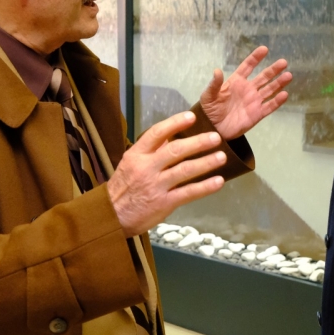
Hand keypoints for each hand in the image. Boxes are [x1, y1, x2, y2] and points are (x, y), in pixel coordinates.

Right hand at [107, 111, 226, 237]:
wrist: (111, 217)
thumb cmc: (123, 187)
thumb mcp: (130, 163)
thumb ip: (150, 149)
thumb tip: (169, 134)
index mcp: (136, 155)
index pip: (156, 133)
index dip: (175, 123)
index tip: (192, 117)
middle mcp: (146, 168)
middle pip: (175, 150)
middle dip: (198, 143)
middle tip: (216, 137)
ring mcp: (155, 186)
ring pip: (184, 171)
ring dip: (206, 163)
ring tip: (222, 157)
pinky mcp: (164, 203)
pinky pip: (188, 193)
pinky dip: (205, 187)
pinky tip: (218, 181)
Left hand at [200, 46, 290, 139]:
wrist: (213, 129)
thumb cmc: (209, 110)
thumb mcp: (208, 96)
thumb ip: (214, 84)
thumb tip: (217, 70)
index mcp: (236, 82)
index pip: (248, 66)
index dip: (255, 58)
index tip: (264, 49)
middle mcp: (248, 89)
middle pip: (263, 77)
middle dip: (273, 70)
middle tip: (283, 62)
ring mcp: (254, 101)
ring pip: (269, 90)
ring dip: (279, 83)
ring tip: (288, 75)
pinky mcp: (257, 114)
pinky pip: (270, 106)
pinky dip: (277, 101)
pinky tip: (284, 94)